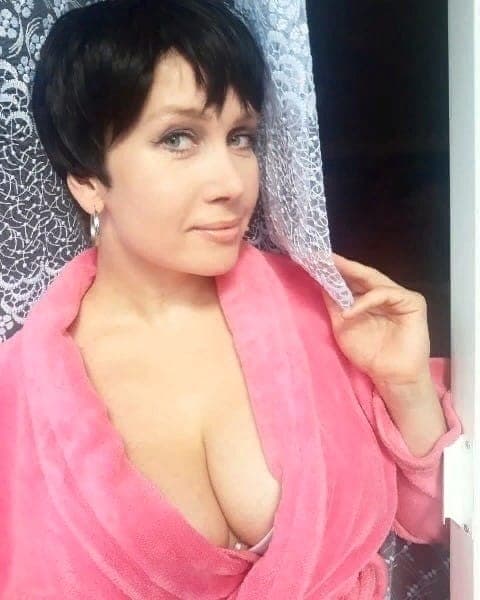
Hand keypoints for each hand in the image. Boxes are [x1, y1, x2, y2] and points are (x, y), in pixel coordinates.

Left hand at [321, 253, 430, 387]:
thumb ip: (334, 304)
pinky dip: (366, 301)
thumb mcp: (342, 326)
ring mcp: (399, 296)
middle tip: (324, 256)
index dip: (336, 270)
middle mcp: (384, 294)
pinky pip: (385, 294)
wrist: (390, 375)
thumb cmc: (368, 354)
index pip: (353, 279)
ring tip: (330, 274)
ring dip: (351, 276)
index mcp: (369, 298)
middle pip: (363, 275)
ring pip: (374, 280)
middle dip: (343, 266)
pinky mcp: (413, 302)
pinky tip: (349, 311)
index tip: (317, 259)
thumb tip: (321, 281)